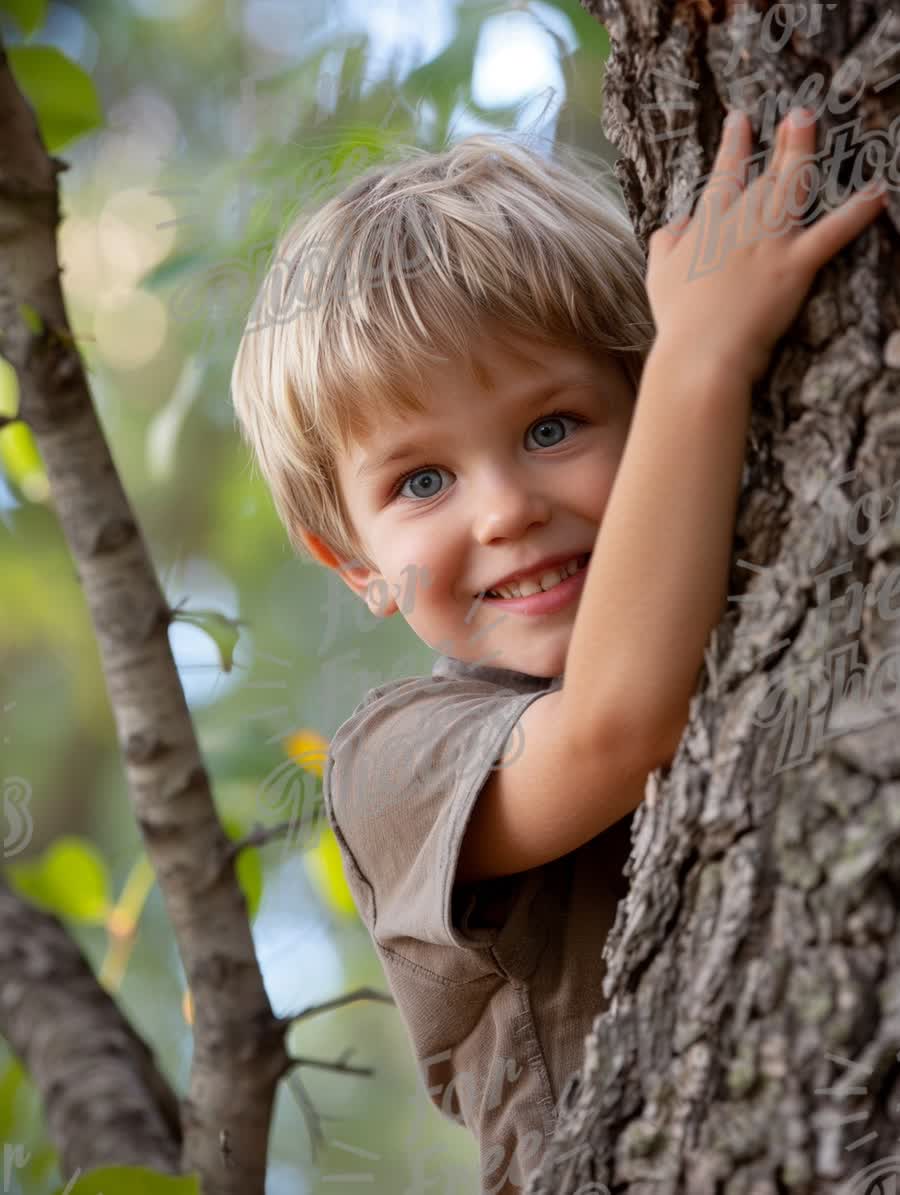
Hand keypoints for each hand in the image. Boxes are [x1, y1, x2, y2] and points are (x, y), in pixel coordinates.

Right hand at [646, 107, 886, 384]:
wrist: (700, 351)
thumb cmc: (678, 319)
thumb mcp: (658, 275)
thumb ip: (665, 242)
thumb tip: (675, 222)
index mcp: (707, 226)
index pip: (723, 175)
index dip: (733, 145)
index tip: (740, 120)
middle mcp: (741, 223)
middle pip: (766, 174)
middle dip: (784, 142)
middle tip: (799, 114)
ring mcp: (770, 241)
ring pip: (794, 186)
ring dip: (807, 151)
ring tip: (816, 125)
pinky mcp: (795, 264)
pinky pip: (833, 233)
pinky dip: (857, 212)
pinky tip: (878, 191)